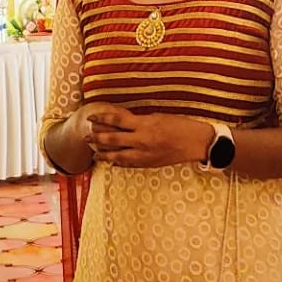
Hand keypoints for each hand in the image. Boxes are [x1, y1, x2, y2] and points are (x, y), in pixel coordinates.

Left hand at [87, 106, 214, 168]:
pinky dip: (118, 163)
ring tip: (94, 152)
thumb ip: (140, 121)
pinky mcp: (149, 164)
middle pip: (112, 139)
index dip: (102, 118)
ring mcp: (144, 154)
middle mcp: (141, 140)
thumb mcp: (158, 117)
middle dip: (97, 138)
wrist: (195, 142)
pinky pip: (129, 164)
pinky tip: (112, 163)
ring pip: (117, 156)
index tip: (90, 117)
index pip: (116, 120)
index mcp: (144, 124)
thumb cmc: (180, 124)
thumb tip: (124, 121)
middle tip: (86, 137)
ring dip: (104, 154)